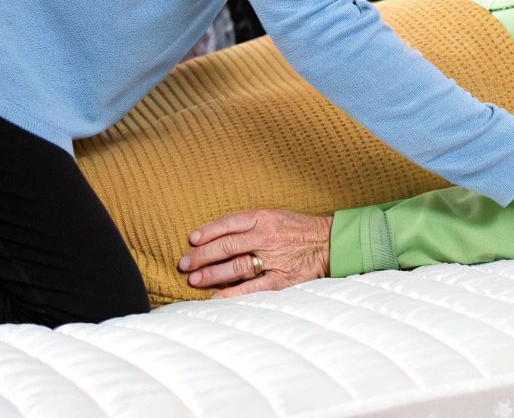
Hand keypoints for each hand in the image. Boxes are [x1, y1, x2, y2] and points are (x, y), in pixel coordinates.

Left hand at [178, 208, 332, 297]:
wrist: (329, 243)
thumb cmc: (298, 230)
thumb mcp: (275, 216)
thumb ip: (250, 224)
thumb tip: (219, 236)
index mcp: (263, 218)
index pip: (228, 224)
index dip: (207, 232)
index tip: (191, 240)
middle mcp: (266, 237)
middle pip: (226, 246)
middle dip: (201, 256)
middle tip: (184, 264)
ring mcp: (273, 259)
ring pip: (235, 267)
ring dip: (212, 274)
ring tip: (194, 280)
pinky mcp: (281, 279)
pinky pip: (252, 288)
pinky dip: (232, 293)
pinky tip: (216, 297)